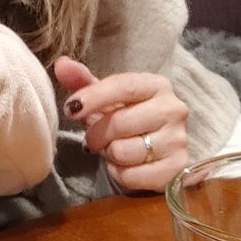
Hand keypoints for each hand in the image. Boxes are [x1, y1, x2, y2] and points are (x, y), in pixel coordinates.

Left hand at [54, 56, 188, 191]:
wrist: (154, 150)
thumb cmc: (124, 117)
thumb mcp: (104, 97)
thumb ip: (81, 79)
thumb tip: (61, 64)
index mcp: (156, 85)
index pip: (124, 87)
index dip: (93, 97)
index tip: (70, 109)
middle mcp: (174, 109)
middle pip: (120, 123)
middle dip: (96, 134)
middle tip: (93, 138)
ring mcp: (179, 141)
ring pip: (124, 152)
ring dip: (109, 154)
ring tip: (113, 149)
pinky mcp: (177, 169)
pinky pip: (132, 176)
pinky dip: (120, 174)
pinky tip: (125, 166)